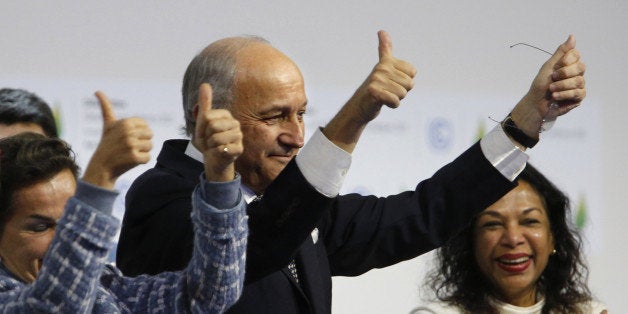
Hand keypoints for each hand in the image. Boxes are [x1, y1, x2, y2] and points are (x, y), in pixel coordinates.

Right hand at [82, 91, 152, 188]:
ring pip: (150, 147)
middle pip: (150, 136)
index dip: (139, 133)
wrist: (101, 167)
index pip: (146, 126)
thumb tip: (97, 91)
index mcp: (125, 122)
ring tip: (128, 154)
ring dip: (142, 152)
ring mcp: (131, 145)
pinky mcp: (133, 158)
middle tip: (127, 147)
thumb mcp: (107, 125)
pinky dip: (141, 162)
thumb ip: (106, 108)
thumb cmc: (107, 144)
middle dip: (142, 142)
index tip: (127, 137)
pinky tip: (129, 162)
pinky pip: (148, 158)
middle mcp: (128, 132)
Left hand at [192, 83, 242, 181]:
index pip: (207, 116)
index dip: (201, 127)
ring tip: (214, 146)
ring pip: (216, 138)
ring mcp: (239, 136)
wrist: (214, 160)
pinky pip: (221, 149)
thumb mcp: (202, 122)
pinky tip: (220, 153)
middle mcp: (235, 123)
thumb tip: (205, 84)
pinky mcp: (239, 149)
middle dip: (206, 136)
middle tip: (209, 140)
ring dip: (211, 145)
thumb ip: (204, 104)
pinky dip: (216, 153)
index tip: (204, 132)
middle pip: (212, 126)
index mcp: (226, 114)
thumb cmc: (208, 140)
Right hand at [322, 30, 415, 152]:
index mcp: (386, 62)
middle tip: (387, 91)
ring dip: (396, 99)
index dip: (406, 80)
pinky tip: (383, 103)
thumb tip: (381, 31)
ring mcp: (377, 80)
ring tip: (385, 96)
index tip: (393, 81)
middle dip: (401, 91)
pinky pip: (395, 101)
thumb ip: (385, 49)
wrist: (360, 105)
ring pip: (403, 93)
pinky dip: (392, 105)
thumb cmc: (376, 87)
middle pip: (409, 84)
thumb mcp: (383, 67)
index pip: (412, 72)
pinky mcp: (374, 92)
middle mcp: (381, 68)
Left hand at [511, 35, 585, 137]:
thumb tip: (572, 36)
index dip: (566, 60)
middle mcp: (576, 73)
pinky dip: (564, 95)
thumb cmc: (541, 84)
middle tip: (552, 78)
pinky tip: (555, 97)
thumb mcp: (549, 66)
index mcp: (569, 64)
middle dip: (564, 73)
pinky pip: (578, 93)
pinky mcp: (578, 97)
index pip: (576, 55)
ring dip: (562, 86)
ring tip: (551, 89)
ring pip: (579, 81)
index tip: (555, 67)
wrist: (536, 102)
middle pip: (581, 67)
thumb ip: (561, 52)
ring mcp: (579, 85)